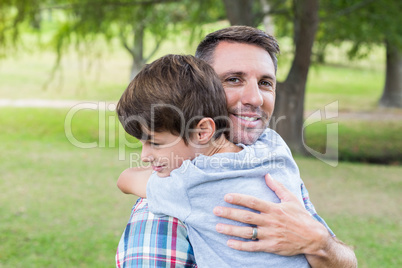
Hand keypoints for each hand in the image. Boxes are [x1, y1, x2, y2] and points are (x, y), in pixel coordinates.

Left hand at [213, 174, 329, 255]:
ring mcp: (270, 235)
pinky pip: (253, 247)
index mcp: (274, 209)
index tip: (227, 197)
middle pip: (247, 216)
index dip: (239, 199)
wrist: (314, 238)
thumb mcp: (291, 199)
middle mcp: (271, 221)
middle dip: (230, 213)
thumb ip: (278, 187)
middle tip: (215, 210)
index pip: (253, 202)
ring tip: (217, 227)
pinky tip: (229, 243)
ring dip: (231, 230)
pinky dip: (241, 246)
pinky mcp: (271, 247)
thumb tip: (267, 175)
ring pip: (247, 232)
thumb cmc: (301, 217)